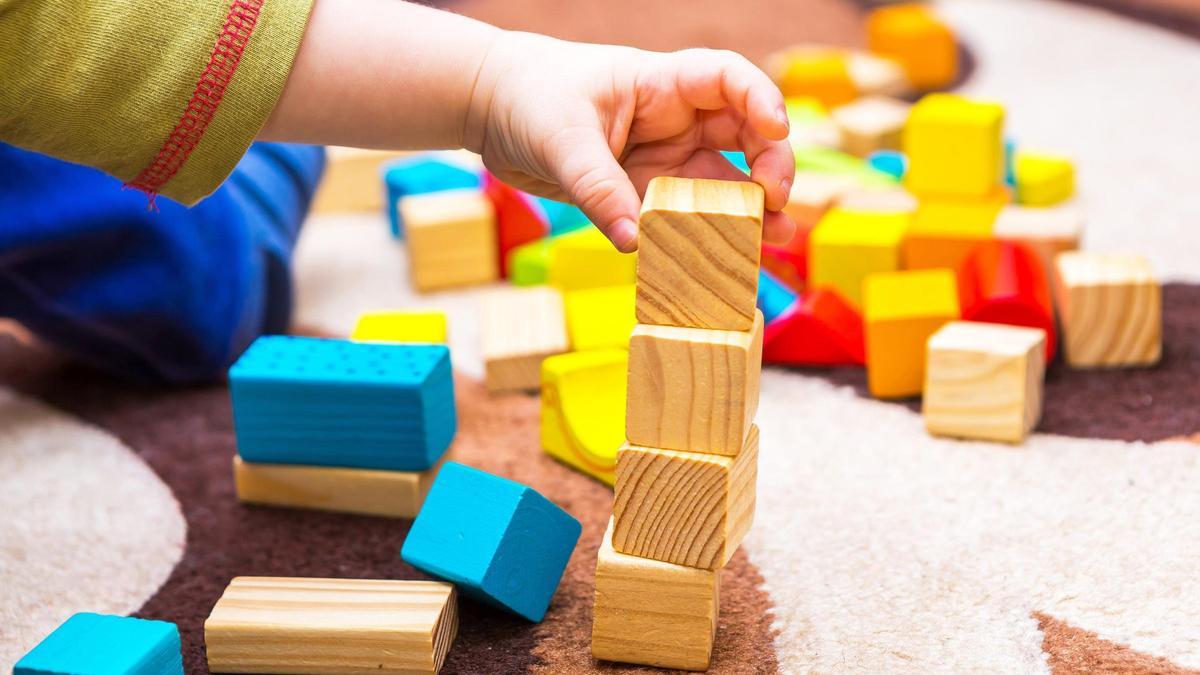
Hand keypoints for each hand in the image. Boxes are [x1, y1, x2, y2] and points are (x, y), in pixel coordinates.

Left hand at [464, 32, 795, 252]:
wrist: (491, 109)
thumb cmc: (529, 98)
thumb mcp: (562, 140)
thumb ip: (599, 189)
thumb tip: (636, 243)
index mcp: (661, 84)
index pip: (728, 78)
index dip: (761, 100)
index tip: (778, 129)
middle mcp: (674, 120)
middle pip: (744, 135)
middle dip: (770, 166)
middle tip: (777, 203)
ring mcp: (662, 159)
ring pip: (722, 183)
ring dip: (752, 211)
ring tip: (777, 241)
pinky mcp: (644, 194)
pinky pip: (683, 218)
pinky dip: (705, 239)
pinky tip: (726, 263)